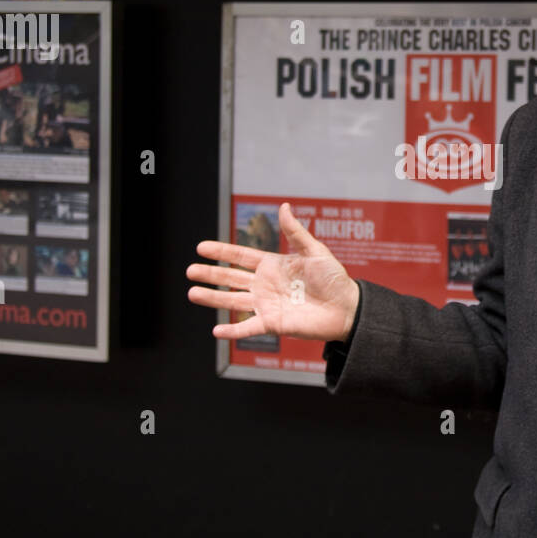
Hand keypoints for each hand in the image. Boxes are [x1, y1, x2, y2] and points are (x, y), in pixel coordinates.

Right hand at [186, 202, 359, 341]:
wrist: (347, 307)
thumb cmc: (334, 279)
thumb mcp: (315, 251)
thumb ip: (296, 232)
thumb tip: (284, 206)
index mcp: (273, 265)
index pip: (240, 256)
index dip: (221, 251)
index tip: (201, 248)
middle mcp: (265, 285)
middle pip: (230, 278)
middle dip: (210, 274)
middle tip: (189, 270)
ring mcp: (267, 304)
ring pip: (233, 302)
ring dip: (212, 299)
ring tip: (192, 293)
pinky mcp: (272, 323)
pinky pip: (248, 328)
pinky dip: (232, 331)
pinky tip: (216, 331)